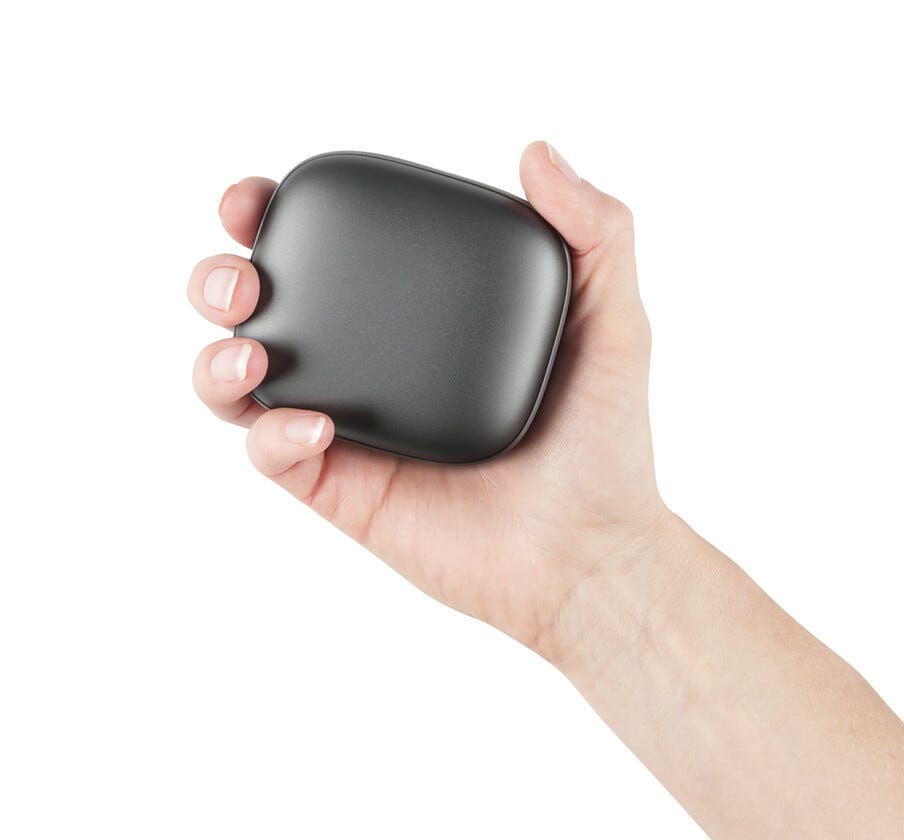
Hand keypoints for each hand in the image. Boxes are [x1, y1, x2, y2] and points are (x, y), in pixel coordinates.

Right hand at [188, 142, 669, 658]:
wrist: (593, 552)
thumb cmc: (605, 445)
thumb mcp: (615, 322)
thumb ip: (595, 232)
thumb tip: (536, 151)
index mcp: (423, 312)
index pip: (334, 248)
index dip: (279, 214)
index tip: (260, 197)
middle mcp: (377, 364)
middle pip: (263, 306)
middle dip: (220, 276)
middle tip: (240, 275)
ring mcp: (352, 428)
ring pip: (239, 381)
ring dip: (216, 357)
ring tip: (251, 353)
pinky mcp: (342, 490)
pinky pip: (272, 454)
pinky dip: (270, 432)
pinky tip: (315, 424)